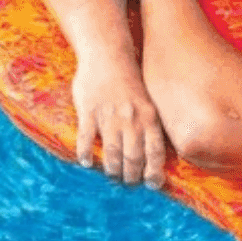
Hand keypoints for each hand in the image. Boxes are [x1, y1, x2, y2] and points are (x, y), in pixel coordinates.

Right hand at [71, 54, 169, 188]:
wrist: (107, 55)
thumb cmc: (129, 78)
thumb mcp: (147, 100)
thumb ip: (149, 123)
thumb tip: (152, 150)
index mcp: (149, 117)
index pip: (155, 153)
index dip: (154, 172)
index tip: (153, 184)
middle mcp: (131, 120)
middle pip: (134, 158)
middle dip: (132, 176)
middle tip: (129, 183)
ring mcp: (109, 117)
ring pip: (113, 153)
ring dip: (112, 169)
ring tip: (111, 176)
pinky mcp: (88, 112)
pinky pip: (87, 139)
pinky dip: (86, 153)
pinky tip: (86, 162)